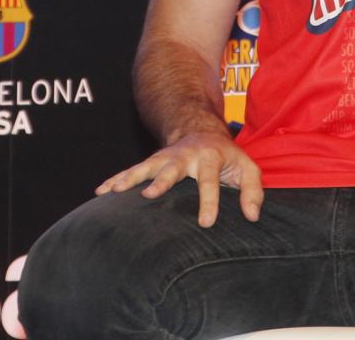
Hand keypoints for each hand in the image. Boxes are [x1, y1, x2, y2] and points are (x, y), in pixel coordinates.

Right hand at [96, 129, 262, 227]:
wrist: (201, 131)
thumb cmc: (227, 158)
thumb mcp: (247, 169)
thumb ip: (253, 191)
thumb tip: (252, 216)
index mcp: (211, 157)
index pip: (210, 181)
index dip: (209, 201)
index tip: (205, 223)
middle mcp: (185, 155)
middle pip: (172, 168)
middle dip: (161, 180)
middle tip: (150, 195)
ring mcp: (166, 157)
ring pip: (146, 166)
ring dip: (130, 177)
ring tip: (113, 191)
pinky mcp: (153, 162)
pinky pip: (132, 170)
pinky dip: (116, 179)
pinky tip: (101, 191)